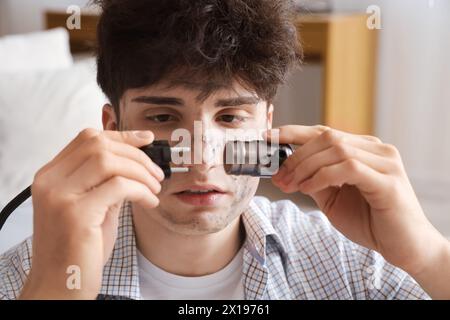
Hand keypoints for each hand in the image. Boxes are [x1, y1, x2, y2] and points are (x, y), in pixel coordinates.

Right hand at [20, 129, 163, 298]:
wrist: (61, 285)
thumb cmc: (79, 249)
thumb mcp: (91, 207)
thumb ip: (105, 182)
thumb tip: (136, 161)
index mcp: (51, 176)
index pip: (87, 139)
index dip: (122, 135)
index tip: (147, 139)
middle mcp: (50, 181)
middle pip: (99, 145)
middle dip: (136, 155)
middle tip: (156, 174)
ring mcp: (60, 196)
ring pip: (109, 161)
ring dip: (141, 172)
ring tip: (154, 189)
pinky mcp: (75, 213)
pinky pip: (118, 186)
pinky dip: (141, 191)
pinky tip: (149, 202)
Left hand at [267, 125, 448, 278]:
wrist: (404, 248)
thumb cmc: (369, 222)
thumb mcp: (333, 198)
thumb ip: (316, 179)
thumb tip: (288, 167)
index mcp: (364, 149)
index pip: (325, 132)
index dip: (295, 132)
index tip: (269, 138)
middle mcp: (377, 149)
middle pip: (327, 137)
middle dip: (295, 156)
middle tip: (278, 177)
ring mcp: (385, 162)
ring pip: (336, 149)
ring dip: (305, 167)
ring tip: (290, 185)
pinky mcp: (388, 181)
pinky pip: (348, 167)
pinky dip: (322, 176)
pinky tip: (308, 189)